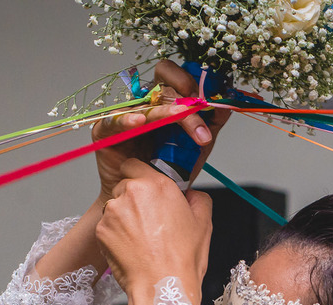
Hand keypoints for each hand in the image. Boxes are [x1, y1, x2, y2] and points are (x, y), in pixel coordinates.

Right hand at [92, 60, 230, 201]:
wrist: (149, 200)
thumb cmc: (168, 170)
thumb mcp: (197, 146)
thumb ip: (212, 123)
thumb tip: (227, 104)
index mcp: (165, 102)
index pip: (176, 77)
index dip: (193, 81)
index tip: (211, 97)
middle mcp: (144, 104)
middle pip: (163, 85)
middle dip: (184, 96)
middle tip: (199, 108)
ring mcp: (125, 116)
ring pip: (145, 103)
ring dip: (165, 111)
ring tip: (180, 117)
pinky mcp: (105, 131)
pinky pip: (114, 120)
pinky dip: (127, 119)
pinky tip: (139, 122)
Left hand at [97, 159, 212, 304]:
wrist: (162, 287)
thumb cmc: (182, 258)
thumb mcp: (204, 222)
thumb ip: (197, 198)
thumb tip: (190, 195)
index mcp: (157, 185)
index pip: (134, 164)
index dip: (139, 176)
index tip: (146, 189)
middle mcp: (132, 192)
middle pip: (124, 185)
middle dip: (133, 198)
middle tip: (148, 219)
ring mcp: (113, 211)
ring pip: (114, 205)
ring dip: (123, 216)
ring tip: (141, 238)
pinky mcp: (101, 230)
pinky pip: (106, 225)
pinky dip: (115, 234)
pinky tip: (131, 248)